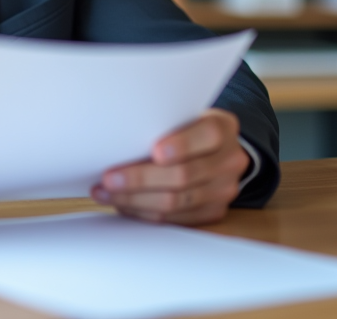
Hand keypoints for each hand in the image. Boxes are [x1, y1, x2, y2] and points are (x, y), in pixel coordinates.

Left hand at [92, 108, 248, 225]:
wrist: (214, 151)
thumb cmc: (186, 129)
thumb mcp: (181, 116)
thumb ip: (163, 126)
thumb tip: (118, 142)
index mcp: (223, 128)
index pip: (208, 134)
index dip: (182, 144)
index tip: (155, 151)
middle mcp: (230, 160)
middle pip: (184, 175)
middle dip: (141, 179)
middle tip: (109, 178)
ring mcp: (223, 189)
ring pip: (176, 202)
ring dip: (135, 200)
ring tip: (106, 193)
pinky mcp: (213, 212)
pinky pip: (174, 219)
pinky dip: (144, 213)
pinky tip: (123, 204)